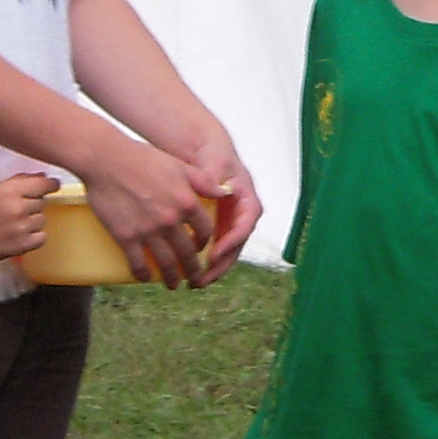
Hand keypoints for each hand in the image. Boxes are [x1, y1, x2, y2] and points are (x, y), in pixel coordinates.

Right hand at [0, 172, 56, 268]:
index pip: (43, 184)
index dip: (50, 185)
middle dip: (33, 205)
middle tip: (18, 210)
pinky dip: (34, 236)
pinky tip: (21, 235)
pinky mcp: (23, 245)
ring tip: (16, 224)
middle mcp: (18, 208)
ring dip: (33, 221)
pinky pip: (42, 237)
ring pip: (42, 220)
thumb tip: (43, 176)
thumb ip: (19, 181)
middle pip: (42, 202)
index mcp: (10, 191)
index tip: (52, 186)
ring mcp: (22, 228)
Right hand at [80, 133, 221, 285]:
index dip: (205, 244)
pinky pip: (138, 263)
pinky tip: (144, 277)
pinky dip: (143, 273)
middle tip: (194, 278)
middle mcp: (170, 219)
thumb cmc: (142, 158)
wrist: (106, 160)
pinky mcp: (126, 236)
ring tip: (173, 284)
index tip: (201, 249)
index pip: (205, 231)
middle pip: (188, 253)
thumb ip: (203, 181)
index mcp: (186, 202)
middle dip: (193, 269)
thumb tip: (224, 192)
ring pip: (166, 263)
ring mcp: (148, 230)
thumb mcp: (179, 165)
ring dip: (171, 278)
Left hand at [181, 134, 262, 282]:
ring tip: (195, 283)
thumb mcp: (216, 163)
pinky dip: (203, 263)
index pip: (244, 227)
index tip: (214, 254)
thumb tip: (216, 189)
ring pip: (225, 254)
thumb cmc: (214, 156)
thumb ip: (215, 176)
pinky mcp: (219, 231)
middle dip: (220, 266)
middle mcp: (243, 219)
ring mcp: (231, 226)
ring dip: (212, 270)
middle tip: (202, 278)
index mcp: (249, 203)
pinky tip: (188, 273)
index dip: (230, 242)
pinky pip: (214, 251)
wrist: (208, 155)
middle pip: (236, 248)